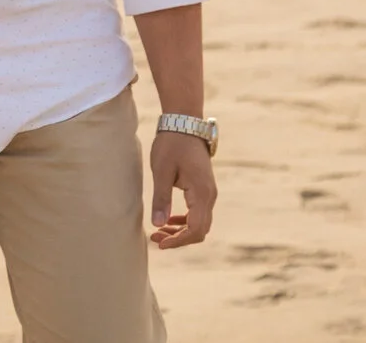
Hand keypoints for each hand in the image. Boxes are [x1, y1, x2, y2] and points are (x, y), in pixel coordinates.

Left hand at [148, 132, 215, 249]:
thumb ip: (161, 199)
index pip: (196, 229)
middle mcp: (210, 195)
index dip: (179, 241)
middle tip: (155, 238)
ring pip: (199, 222)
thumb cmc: (171, 144)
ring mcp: (209, 192)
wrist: (184, 122)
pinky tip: (168, 219)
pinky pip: (198, 212)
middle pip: (200, 229)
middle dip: (179, 238)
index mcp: (201, 193)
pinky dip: (184, 220)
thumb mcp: (161, 171)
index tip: (160, 244)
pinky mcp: (204, 188)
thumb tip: (157, 225)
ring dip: (181, 230)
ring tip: (158, 231)